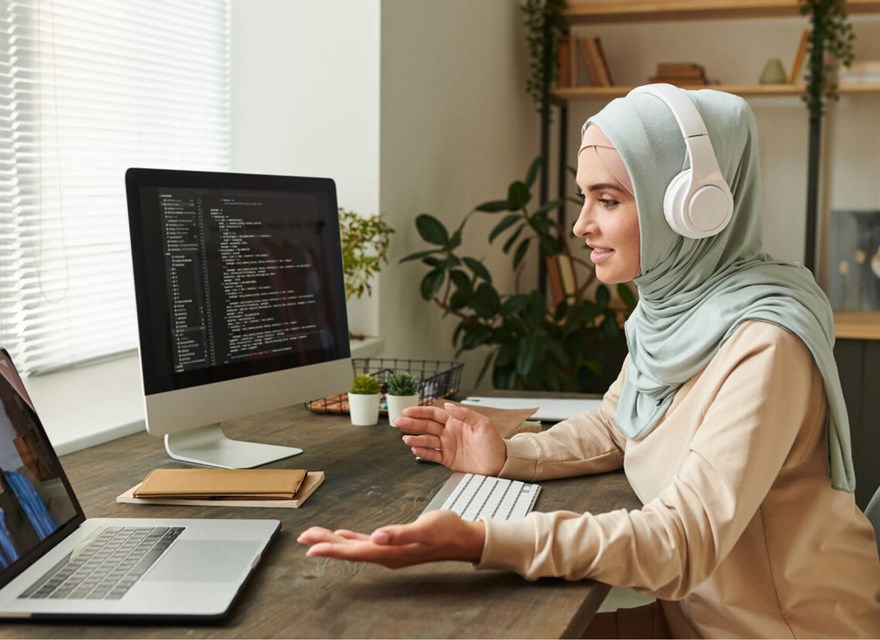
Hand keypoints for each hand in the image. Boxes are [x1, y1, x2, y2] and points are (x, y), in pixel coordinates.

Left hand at [297, 510, 484, 568]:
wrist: (463, 538)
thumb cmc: (447, 531)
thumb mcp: (426, 529)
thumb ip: (401, 534)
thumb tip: (378, 536)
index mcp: (391, 552)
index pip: (355, 551)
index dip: (332, 549)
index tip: (311, 547)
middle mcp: (387, 554)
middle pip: (350, 550)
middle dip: (326, 543)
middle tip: (304, 537)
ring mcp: (390, 551)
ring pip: (355, 547)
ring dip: (335, 542)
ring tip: (315, 536)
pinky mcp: (394, 544)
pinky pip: (365, 544)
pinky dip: (351, 540)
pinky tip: (343, 536)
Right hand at [393, 403, 505, 475]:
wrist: (499, 464)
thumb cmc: (493, 443)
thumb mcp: (483, 424)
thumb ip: (465, 414)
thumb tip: (448, 406)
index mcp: (456, 421)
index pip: (434, 414)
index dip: (420, 412)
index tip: (407, 411)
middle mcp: (449, 432)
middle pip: (426, 426)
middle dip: (411, 423)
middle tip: (398, 422)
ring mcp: (447, 446)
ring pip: (427, 440)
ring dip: (415, 439)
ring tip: (406, 439)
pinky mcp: (447, 459)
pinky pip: (432, 455)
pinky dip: (423, 452)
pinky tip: (415, 449)